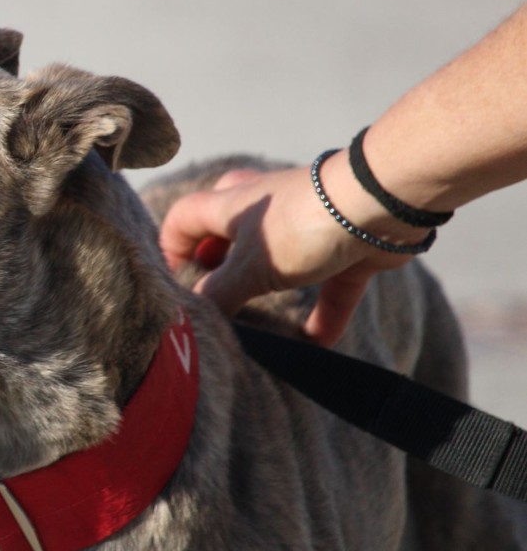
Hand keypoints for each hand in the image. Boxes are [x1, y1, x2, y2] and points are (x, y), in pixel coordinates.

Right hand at [158, 159, 417, 345]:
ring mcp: (306, 227)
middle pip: (228, 236)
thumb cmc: (300, 224)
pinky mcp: (344, 248)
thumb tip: (195, 316)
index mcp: (230, 203)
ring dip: (271, 294)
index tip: (178, 286)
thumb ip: (218, 295)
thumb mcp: (247, 266)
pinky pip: (328, 288)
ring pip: (279, 263)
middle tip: (218, 303)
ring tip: (262, 328)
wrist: (379, 204)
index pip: (183, 219)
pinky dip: (321, 317)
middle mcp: (263, 209)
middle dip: (221, 270)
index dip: (172, 250)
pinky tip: (316, 348)